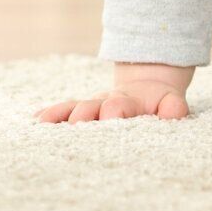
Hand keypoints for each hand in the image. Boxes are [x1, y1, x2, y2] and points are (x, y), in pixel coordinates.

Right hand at [38, 64, 191, 122]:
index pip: (119, 107)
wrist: (145, 87)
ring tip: (44, 123)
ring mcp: (91, 106)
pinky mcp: (80, 110)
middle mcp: (105, 103)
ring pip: (73, 108)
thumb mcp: (171, 102)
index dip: (114, 111)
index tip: (108, 116)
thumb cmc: (159, 103)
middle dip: (81, 115)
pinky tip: (36, 119)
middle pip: (90, 107)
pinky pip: (63, 110)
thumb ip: (173, 107)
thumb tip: (174, 112)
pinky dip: (51, 114)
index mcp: (128, 103)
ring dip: (60, 116)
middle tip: (74, 124)